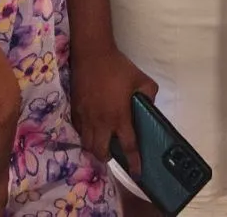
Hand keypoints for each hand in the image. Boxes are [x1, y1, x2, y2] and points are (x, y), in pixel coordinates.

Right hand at [71, 42, 158, 168]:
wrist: (92, 54)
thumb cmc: (118, 67)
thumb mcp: (141, 78)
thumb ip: (150, 94)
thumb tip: (150, 105)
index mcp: (120, 117)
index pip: (128, 146)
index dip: (134, 162)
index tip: (137, 172)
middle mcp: (102, 122)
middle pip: (101, 152)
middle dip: (108, 158)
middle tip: (113, 154)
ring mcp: (86, 117)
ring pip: (87, 144)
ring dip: (95, 148)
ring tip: (101, 143)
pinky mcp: (75, 110)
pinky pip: (78, 131)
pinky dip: (85, 135)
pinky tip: (90, 129)